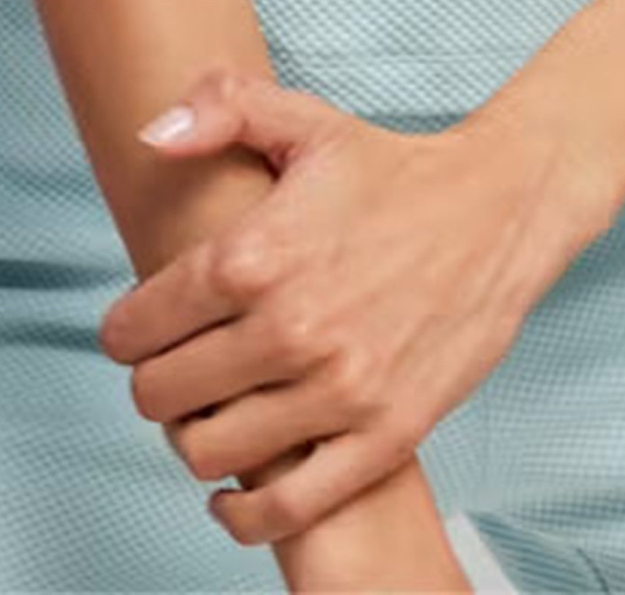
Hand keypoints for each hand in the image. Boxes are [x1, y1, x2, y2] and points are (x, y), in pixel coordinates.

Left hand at [96, 63, 588, 550]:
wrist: (499, 211)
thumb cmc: (394, 171)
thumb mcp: (306, 121)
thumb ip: (221, 109)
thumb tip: (151, 136)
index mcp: (256, 254)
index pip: (136, 326)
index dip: (125, 331)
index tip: (141, 329)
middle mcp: (291, 327)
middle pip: (161, 396)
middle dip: (153, 385)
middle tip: (176, 370)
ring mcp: (338, 389)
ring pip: (209, 454)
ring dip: (194, 440)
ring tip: (212, 415)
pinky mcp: (384, 435)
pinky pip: (286, 508)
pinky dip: (246, 514)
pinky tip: (236, 491)